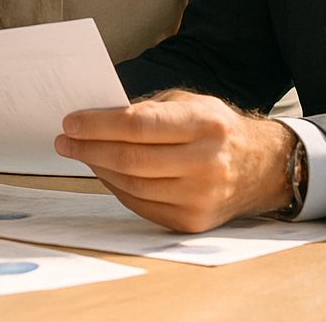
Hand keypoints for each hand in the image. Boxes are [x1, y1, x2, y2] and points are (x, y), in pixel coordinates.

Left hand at [54, 89, 294, 232]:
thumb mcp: (189, 104)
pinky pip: (141, 205)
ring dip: (98, 168)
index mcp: (205, 124)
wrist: (260, 168)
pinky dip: (116, 187)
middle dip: (89, 148)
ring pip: (131, 185)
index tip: (71, 122)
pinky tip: (105, 172)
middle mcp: (206, 163)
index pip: (139, 125)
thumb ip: (147, 111)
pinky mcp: (192, 222)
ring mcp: (201, 197)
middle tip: (65, 140)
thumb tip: (95, 119)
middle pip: (131, 159)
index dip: (99, 125)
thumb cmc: (215, 129)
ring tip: (81, 153)